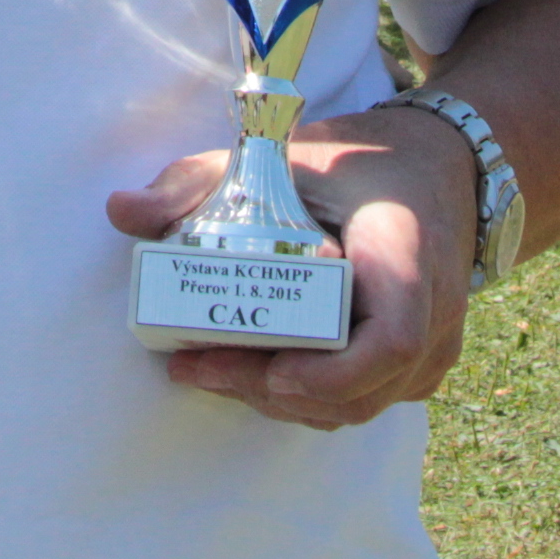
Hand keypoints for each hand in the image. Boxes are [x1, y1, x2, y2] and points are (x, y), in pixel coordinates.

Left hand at [105, 103, 476, 429]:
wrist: (439, 167)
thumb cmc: (356, 161)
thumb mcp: (279, 153)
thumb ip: (197, 179)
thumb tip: (119, 211)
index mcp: (407, 251)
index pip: (392, 338)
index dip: (333, 373)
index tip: (273, 372)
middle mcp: (436, 310)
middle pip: (360, 387)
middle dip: (273, 390)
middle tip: (196, 370)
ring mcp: (436, 346)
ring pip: (359, 405)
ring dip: (284, 401)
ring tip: (208, 372)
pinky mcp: (422, 365)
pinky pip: (368, 399)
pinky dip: (311, 397)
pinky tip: (254, 374)